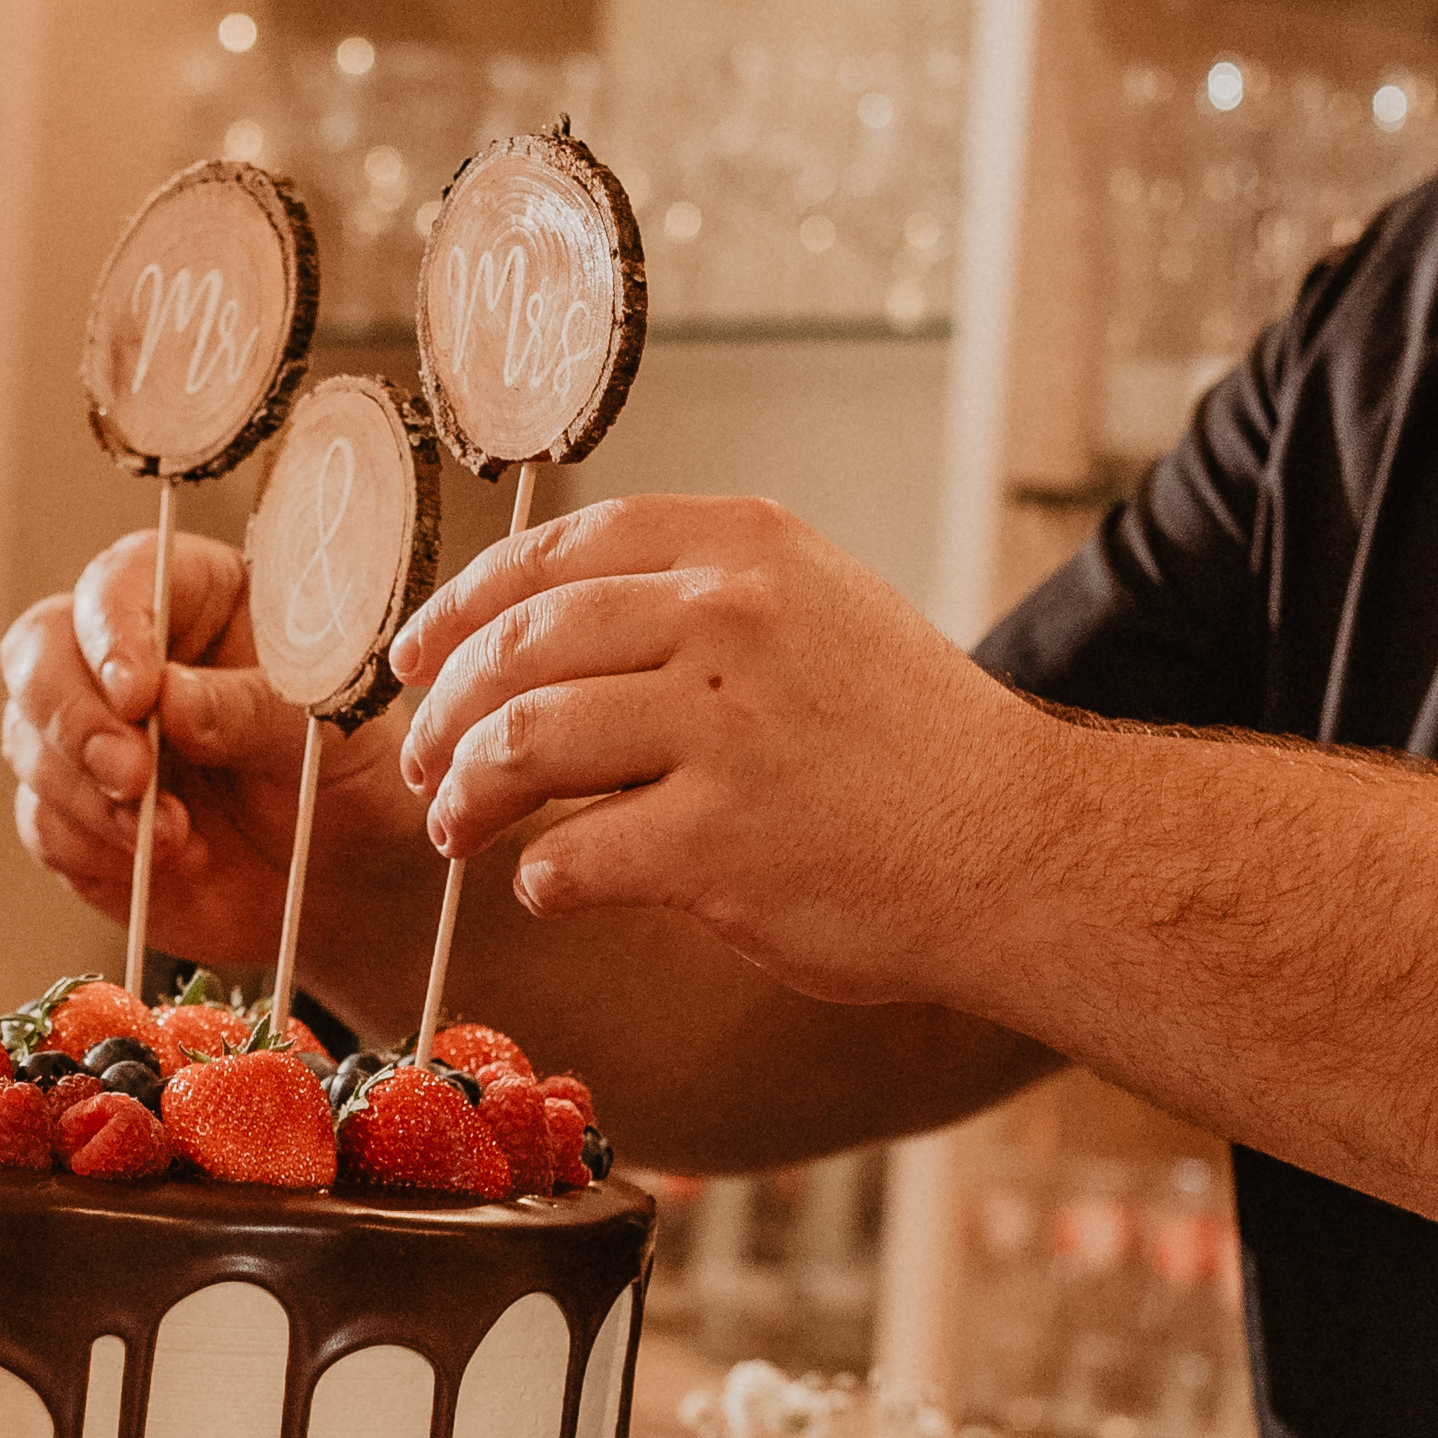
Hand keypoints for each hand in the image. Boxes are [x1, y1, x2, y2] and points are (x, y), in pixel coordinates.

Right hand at [0, 521, 426, 970]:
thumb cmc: (345, 778)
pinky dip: (91, 846)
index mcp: (197, 599)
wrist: (342, 880)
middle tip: (132, 778)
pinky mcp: (76, 809)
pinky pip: (40, 818)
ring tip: (178, 838)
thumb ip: (250, 709)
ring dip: (88, 795)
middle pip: (39, 648)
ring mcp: (91, 732)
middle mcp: (126, 655)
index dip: (112, 629)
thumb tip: (167, 699)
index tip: (137, 694)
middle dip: (73, 717)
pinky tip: (167, 862)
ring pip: (26, 736)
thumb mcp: (327, 734)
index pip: (120, 580)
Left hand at [388, 494, 1038, 1005]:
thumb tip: (548, 630)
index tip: (416, 654)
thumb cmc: (912, 746)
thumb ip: (700, 599)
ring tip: (460, 827)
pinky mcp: (718, 843)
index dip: (463, 604)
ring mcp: (722, 729)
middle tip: (423, 761)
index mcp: (745, 550)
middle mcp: (728, 619)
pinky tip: (550, 887)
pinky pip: (569, 857)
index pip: (557, 552)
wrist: (1021, 848)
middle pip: (518, 648)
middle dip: (445, 711)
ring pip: (522, 743)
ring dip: (467, 793)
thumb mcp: (820, 612)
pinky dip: (539, 878)